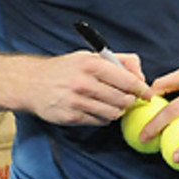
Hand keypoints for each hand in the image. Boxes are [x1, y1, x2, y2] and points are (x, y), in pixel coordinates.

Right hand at [21, 51, 148, 125]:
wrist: (31, 83)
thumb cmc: (65, 69)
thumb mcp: (90, 56)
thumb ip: (119, 61)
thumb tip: (141, 76)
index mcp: (91, 64)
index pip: (127, 81)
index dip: (142, 89)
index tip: (147, 93)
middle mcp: (83, 83)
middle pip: (123, 100)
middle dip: (130, 101)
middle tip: (128, 99)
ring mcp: (76, 102)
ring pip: (112, 113)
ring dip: (117, 110)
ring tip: (112, 103)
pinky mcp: (70, 117)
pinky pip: (98, 122)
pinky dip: (103, 117)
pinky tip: (97, 109)